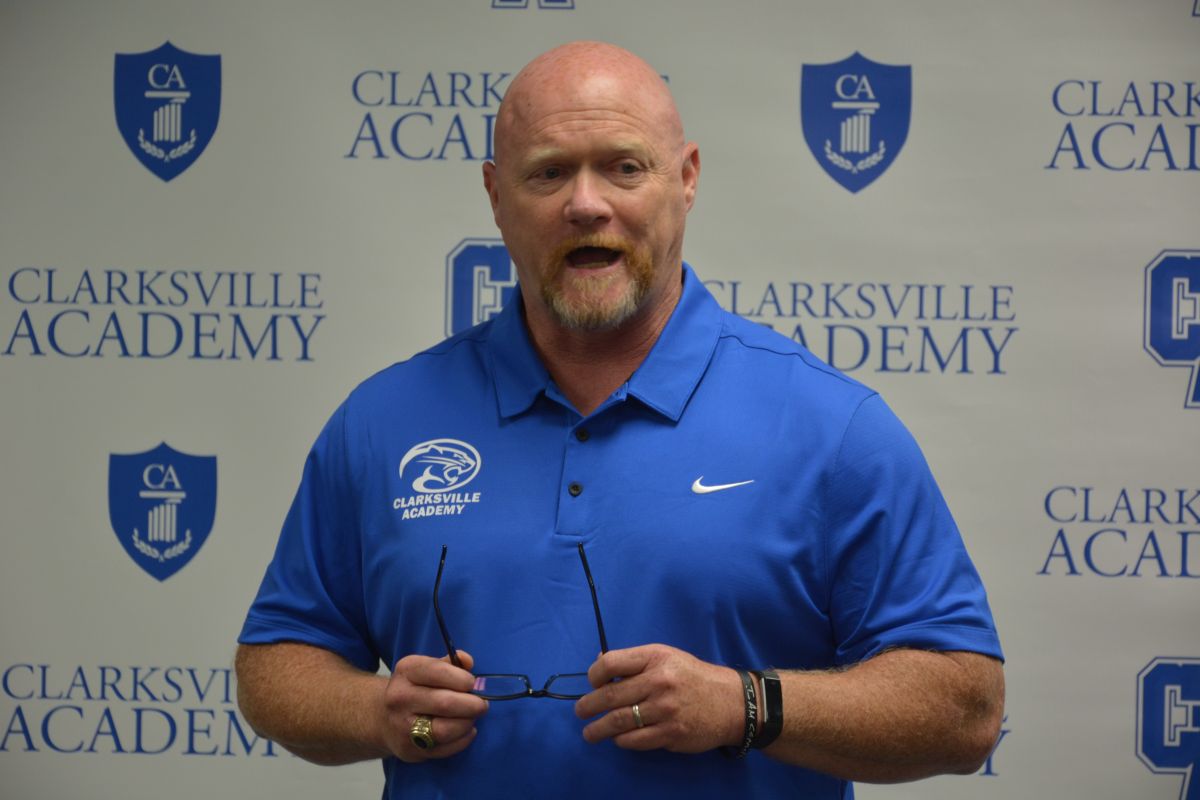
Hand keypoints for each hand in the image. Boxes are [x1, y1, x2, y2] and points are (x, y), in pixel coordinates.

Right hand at [380, 650, 487, 761]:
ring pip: (445, 730)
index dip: (462, 678)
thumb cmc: (415, 688)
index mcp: (406, 671)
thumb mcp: (427, 668)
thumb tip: (468, 661)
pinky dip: (463, 740)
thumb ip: (450, 662)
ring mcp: (402, 727)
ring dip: (467, 723)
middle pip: (445, 704)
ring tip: (472, 717)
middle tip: (482, 704)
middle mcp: (400, 698)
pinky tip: (466, 731)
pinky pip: (445, 749)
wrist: (384, 718)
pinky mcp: (410, 750)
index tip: (472, 683)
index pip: (438, 671)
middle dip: (472, 704)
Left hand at [573, 644, 743, 752]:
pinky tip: (618, 739)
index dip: (594, 675)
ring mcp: (665, 710)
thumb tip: (599, 666)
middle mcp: (659, 682)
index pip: (611, 663)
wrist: (731, 703)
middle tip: (580, 712)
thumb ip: (634, 662)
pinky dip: (621, 741)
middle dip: (588, 706)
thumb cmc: (693, 677)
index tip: (592, 683)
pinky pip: (635, 740)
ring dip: (598, 729)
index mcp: (655, 658)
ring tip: (590, 733)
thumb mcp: (666, 657)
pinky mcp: (671, 734)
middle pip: (610, 696)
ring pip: (618, 722)